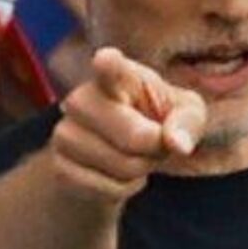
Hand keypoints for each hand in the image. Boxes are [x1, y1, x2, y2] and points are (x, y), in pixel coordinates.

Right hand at [48, 47, 205, 204]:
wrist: (110, 156)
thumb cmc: (153, 121)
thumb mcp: (184, 113)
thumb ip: (188, 120)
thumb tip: (177, 144)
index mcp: (116, 76)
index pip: (110, 68)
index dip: (109, 65)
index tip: (106, 59)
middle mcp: (82, 99)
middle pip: (135, 136)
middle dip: (155, 148)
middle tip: (152, 141)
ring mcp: (65, 133)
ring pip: (123, 166)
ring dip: (140, 169)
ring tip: (131, 156)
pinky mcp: (59, 167)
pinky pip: (108, 189)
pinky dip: (123, 188)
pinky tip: (113, 174)